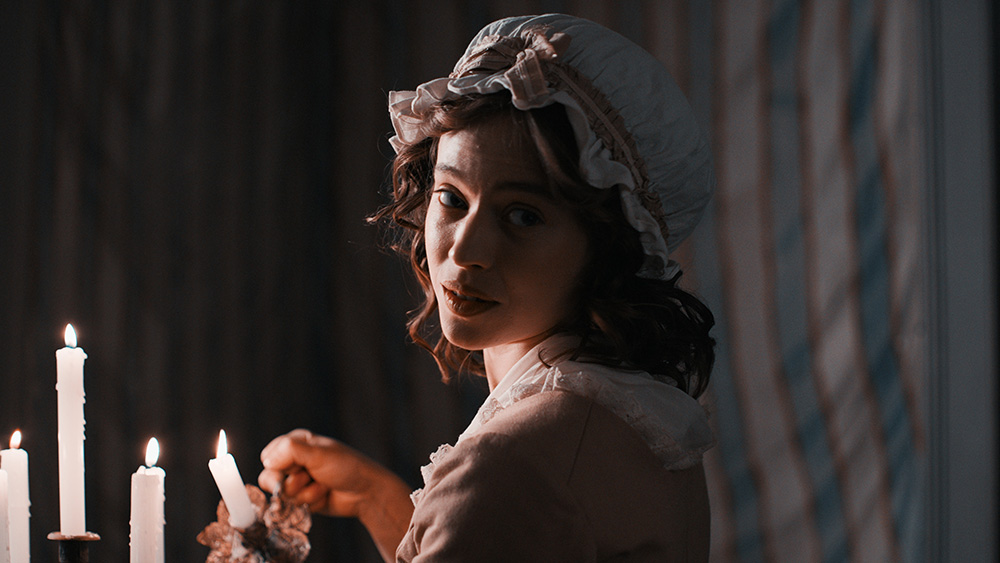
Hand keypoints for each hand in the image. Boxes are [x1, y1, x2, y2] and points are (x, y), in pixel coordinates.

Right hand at [258, 429, 413, 559]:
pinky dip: (310, 502)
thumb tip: (266, 461)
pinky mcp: (303, 498)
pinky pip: (293, 506)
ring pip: (282, 495)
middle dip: (292, 482)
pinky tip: (324, 495)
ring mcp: (298, 481)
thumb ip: (290, 451)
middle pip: (270, 478)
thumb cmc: (346, 466)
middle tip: (308, 477)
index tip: (296, 466)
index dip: (279, 465)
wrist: (365, 491)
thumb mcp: (318, 453)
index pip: (268, 456)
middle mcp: (294, 461)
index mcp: (296, 443)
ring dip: (304, 493)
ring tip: (322, 485)